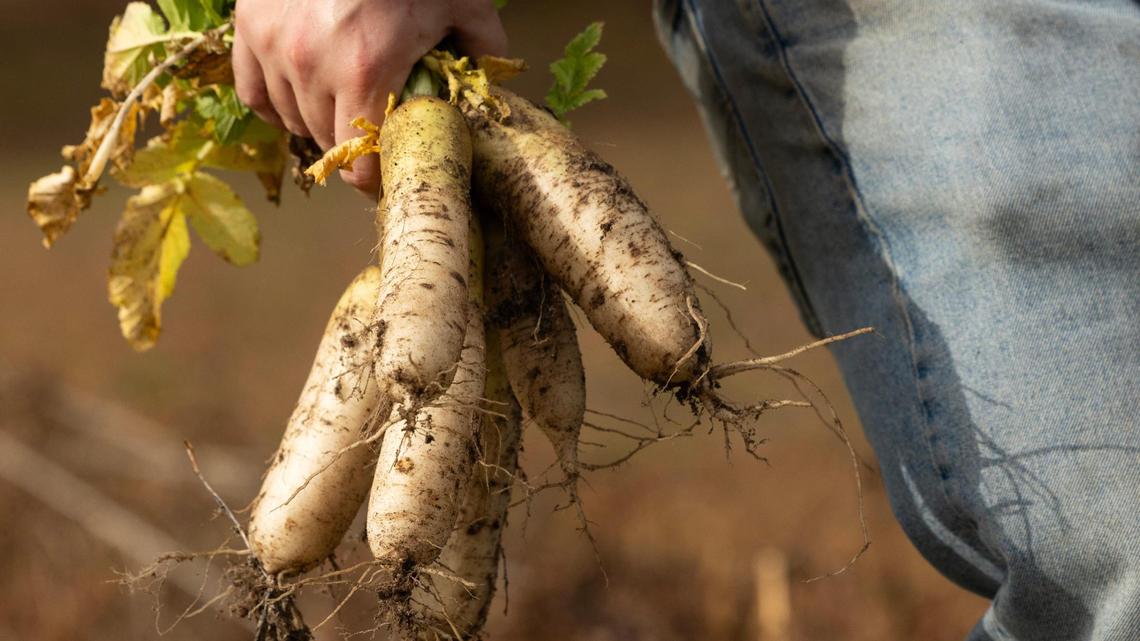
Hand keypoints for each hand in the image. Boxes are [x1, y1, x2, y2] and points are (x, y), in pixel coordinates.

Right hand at [232, 0, 506, 195]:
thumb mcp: (460, 0)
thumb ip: (482, 44)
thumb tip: (493, 76)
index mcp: (367, 68)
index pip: (359, 163)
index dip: (375, 178)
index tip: (387, 175)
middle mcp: (313, 65)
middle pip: (327, 141)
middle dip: (354, 147)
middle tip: (374, 139)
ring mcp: (275, 46)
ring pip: (292, 118)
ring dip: (318, 124)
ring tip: (342, 112)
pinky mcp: (250, 26)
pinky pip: (253, 92)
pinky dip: (275, 105)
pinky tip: (297, 102)